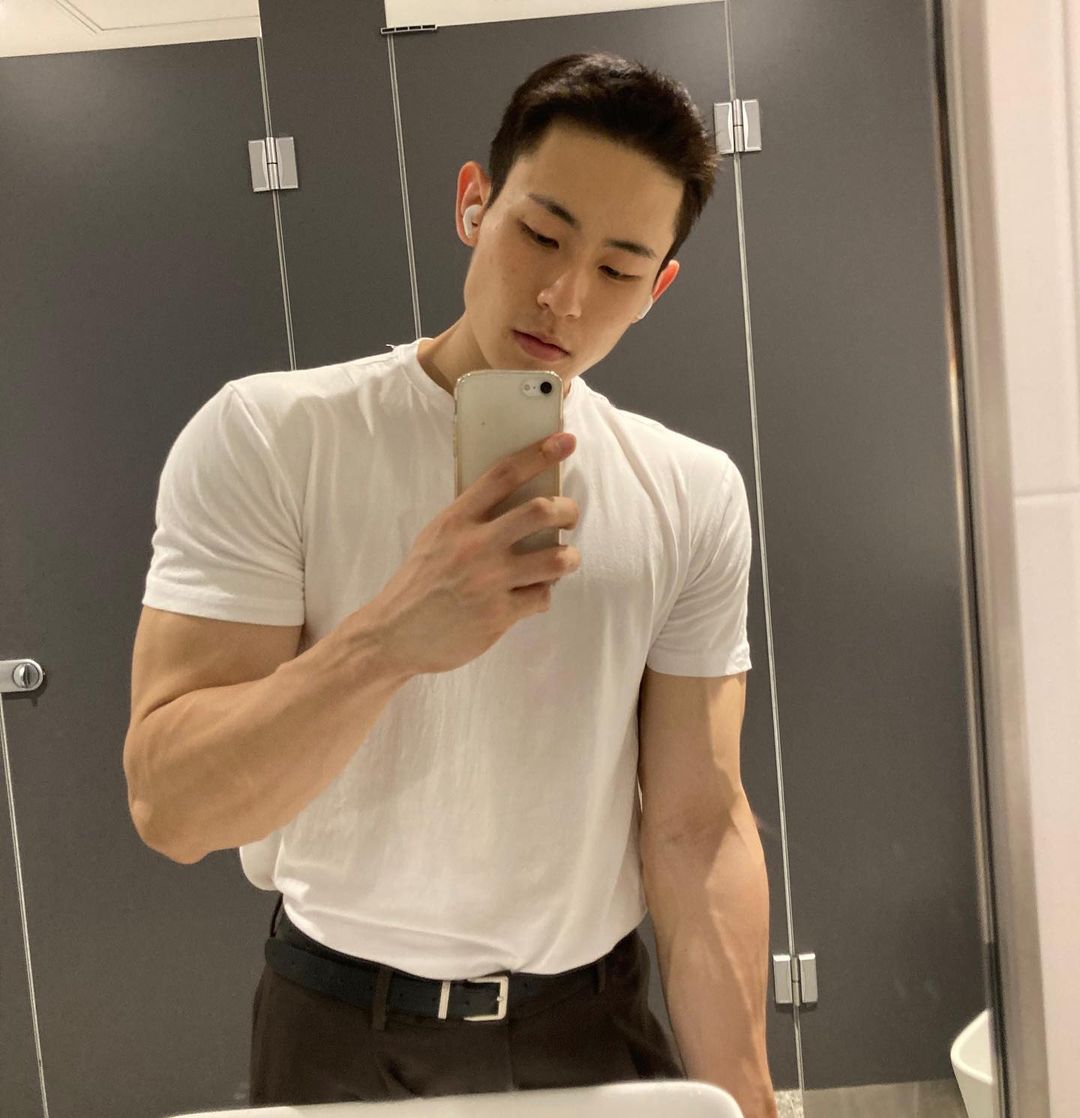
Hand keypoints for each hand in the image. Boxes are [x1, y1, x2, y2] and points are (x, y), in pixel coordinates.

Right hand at [362, 433, 580, 675]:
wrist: (393, 634)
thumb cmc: (419, 583)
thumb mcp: (436, 538)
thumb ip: (470, 519)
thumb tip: (515, 498)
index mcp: (456, 520)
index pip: (503, 475)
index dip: (538, 454)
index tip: (565, 441)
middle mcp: (474, 546)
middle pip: (539, 511)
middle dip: (567, 510)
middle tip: (569, 516)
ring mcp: (488, 581)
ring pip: (555, 558)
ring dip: (569, 557)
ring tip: (564, 559)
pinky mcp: (498, 615)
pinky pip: (542, 597)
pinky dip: (544, 594)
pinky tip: (531, 595)